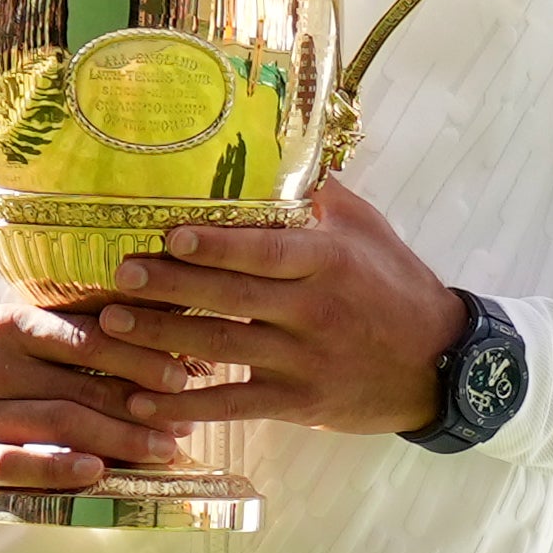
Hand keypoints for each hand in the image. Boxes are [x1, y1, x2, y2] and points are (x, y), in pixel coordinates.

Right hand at [0, 300, 194, 501]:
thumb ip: (73, 339)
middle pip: (78, 382)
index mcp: (8, 326)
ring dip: (117, 439)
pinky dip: (58, 466)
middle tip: (185, 420)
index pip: (86, 335)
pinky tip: (97, 473)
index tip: (186, 372)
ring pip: (56, 421)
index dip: (140, 354)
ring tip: (164, 451)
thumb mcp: (17, 344)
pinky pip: (14, 462)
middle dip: (140, 403)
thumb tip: (164, 341)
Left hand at [80, 173, 461, 440]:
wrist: (441, 365)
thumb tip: (274, 147)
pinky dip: (186, 406)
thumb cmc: (398, 288)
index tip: (168, 234)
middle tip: (120, 275)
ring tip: (111, 326)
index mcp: (328, 262)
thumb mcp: (369, 231)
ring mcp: (304, 360)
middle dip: (169, 287)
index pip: (264, 251)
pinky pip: (233, 405)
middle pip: (230, 298)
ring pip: (221, 349)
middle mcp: (314, 311)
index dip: (215, 246)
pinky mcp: (298, 402)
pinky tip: (142, 401)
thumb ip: (320, 196)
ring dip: (162, 339)